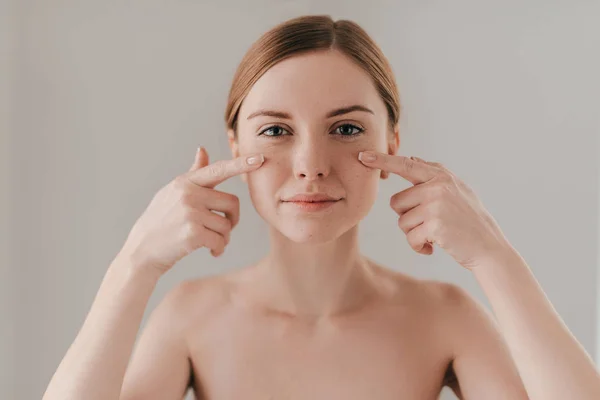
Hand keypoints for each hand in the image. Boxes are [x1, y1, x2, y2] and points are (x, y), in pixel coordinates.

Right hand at [120, 147, 263, 275]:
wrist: (141, 251)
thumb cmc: (161, 221)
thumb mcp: (173, 193)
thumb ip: (194, 173)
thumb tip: (203, 149)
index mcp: (185, 182)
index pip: (218, 170)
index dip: (241, 165)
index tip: (260, 159)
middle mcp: (188, 194)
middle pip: (232, 203)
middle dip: (232, 219)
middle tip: (224, 229)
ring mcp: (190, 213)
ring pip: (227, 225)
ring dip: (224, 238)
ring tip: (210, 242)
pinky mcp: (192, 233)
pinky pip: (221, 241)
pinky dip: (219, 249)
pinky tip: (210, 251)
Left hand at [358, 151, 511, 269]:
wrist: (489, 248)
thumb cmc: (470, 221)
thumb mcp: (457, 190)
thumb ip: (433, 175)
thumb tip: (410, 159)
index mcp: (441, 176)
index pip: (405, 165)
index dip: (382, 161)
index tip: (363, 156)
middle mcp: (437, 187)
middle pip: (396, 202)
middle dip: (407, 217)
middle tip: (429, 224)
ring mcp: (435, 205)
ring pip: (401, 222)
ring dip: (414, 233)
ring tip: (435, 235)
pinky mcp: (434, 225)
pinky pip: (410, 238)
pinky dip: (418, 247)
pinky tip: (434, 247)